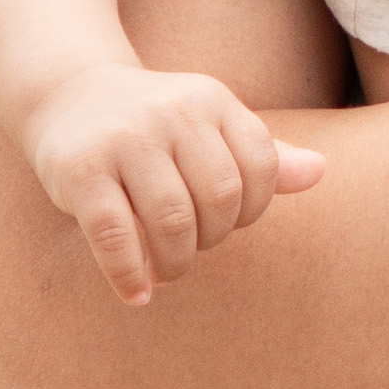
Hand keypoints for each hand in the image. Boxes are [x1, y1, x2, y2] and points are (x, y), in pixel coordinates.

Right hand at [26, 62, 322, 306]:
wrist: (67, 94)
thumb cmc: (154, 125)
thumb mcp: (209, 126)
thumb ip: (264, 154)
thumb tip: (321, 172)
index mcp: (212, 100)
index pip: (260, 166)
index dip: (253, 209)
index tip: (228, 223)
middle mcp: (172, 113)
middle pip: (220, 197)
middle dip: (213, 238)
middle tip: (192, 248)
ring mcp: (124, 140)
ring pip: (172, 219)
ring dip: (176, 262)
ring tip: (167, 270)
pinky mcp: (80, 170)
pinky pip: (115, 234)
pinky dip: (129, 274)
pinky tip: (138, 294)